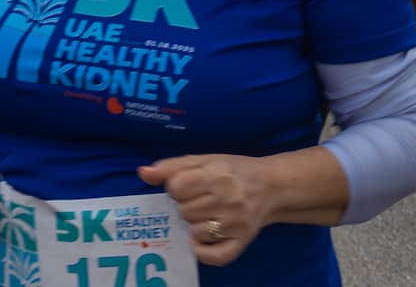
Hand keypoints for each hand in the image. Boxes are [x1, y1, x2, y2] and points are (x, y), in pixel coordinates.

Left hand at [140, 154, 273, 266]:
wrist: (272, 186)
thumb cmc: (234, 170)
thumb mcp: (204, 160)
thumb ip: (172, 166)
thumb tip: (143, 173)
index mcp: (217, 174)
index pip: (177, 188)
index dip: (176, 187)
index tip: (186, 186)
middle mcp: (228, 199)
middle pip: (184, 211)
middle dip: (185, 206)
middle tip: (199, 200)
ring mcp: (236, 224)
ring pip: (194, 232)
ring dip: (194, 225)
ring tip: (206, 214)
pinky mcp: (242, 242)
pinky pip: (213, 256)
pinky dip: (202, 251)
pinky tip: (203, 239)